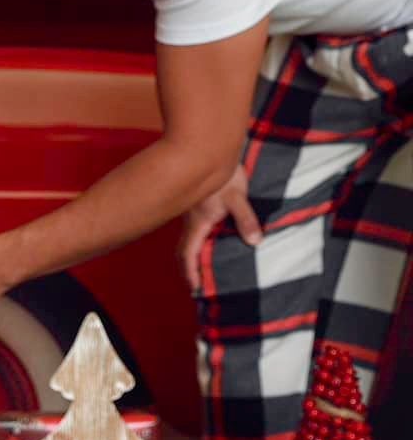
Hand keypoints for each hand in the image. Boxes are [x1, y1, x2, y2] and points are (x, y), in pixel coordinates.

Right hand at [177, 163, 260, 292]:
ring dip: (193, 255)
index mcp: (199, 223)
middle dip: (188, 268)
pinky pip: (195, 230)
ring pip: (189, 240)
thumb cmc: (224, 174)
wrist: (210, 150)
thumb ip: (246, 220)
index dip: (191, 272)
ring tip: (203, 267)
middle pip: (184, 250)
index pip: (189, 254)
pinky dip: (199, 242)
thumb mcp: (237, 197)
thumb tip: (255, 242)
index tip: (196, 288)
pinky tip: (209, 242)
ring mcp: (193, 214)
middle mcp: (192, 221)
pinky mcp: (198, 207)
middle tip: (197, 283)